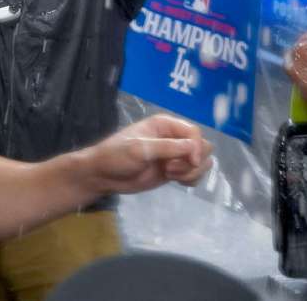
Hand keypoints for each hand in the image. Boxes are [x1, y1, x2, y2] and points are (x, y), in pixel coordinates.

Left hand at [83, 114, 211, 193]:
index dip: (197, 147)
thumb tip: (194, 147)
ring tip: (170, 175)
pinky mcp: (174, 171)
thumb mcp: (140, 149)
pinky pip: (194, 174)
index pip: (194, 132)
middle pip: (202, 146)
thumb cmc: (117, 156)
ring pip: (202, 162)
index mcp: (165, 125)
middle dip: (192, 161)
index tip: (192, 161)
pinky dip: (190, 179)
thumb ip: (167, 147)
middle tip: (170, 169)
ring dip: (191, 172)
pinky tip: (175, 181)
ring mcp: (174, 155)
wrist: (104, 175)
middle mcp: (173, 138)